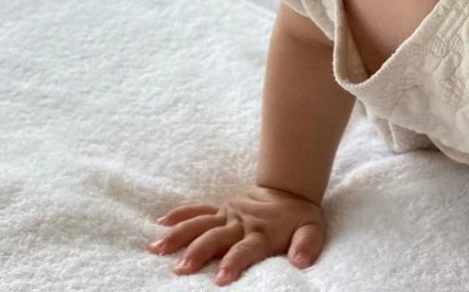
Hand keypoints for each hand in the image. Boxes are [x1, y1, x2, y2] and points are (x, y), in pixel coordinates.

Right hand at [147, 185, 325, 284]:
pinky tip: (160, 222)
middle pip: (216, 237)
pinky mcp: (222, 209)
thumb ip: (307, 245)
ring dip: (179, 235)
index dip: (234, 262)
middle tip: (180, 269)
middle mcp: (241, 224)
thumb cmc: (300, 218)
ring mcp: (229, 215)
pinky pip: (199, 210)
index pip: (245, 250)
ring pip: (201, 224)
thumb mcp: (312, 230)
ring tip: (156, 248)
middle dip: (198, 252)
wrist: (290, 189)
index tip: (220, 278)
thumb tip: (300, 261)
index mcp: (261, 233)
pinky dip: (180, 214)